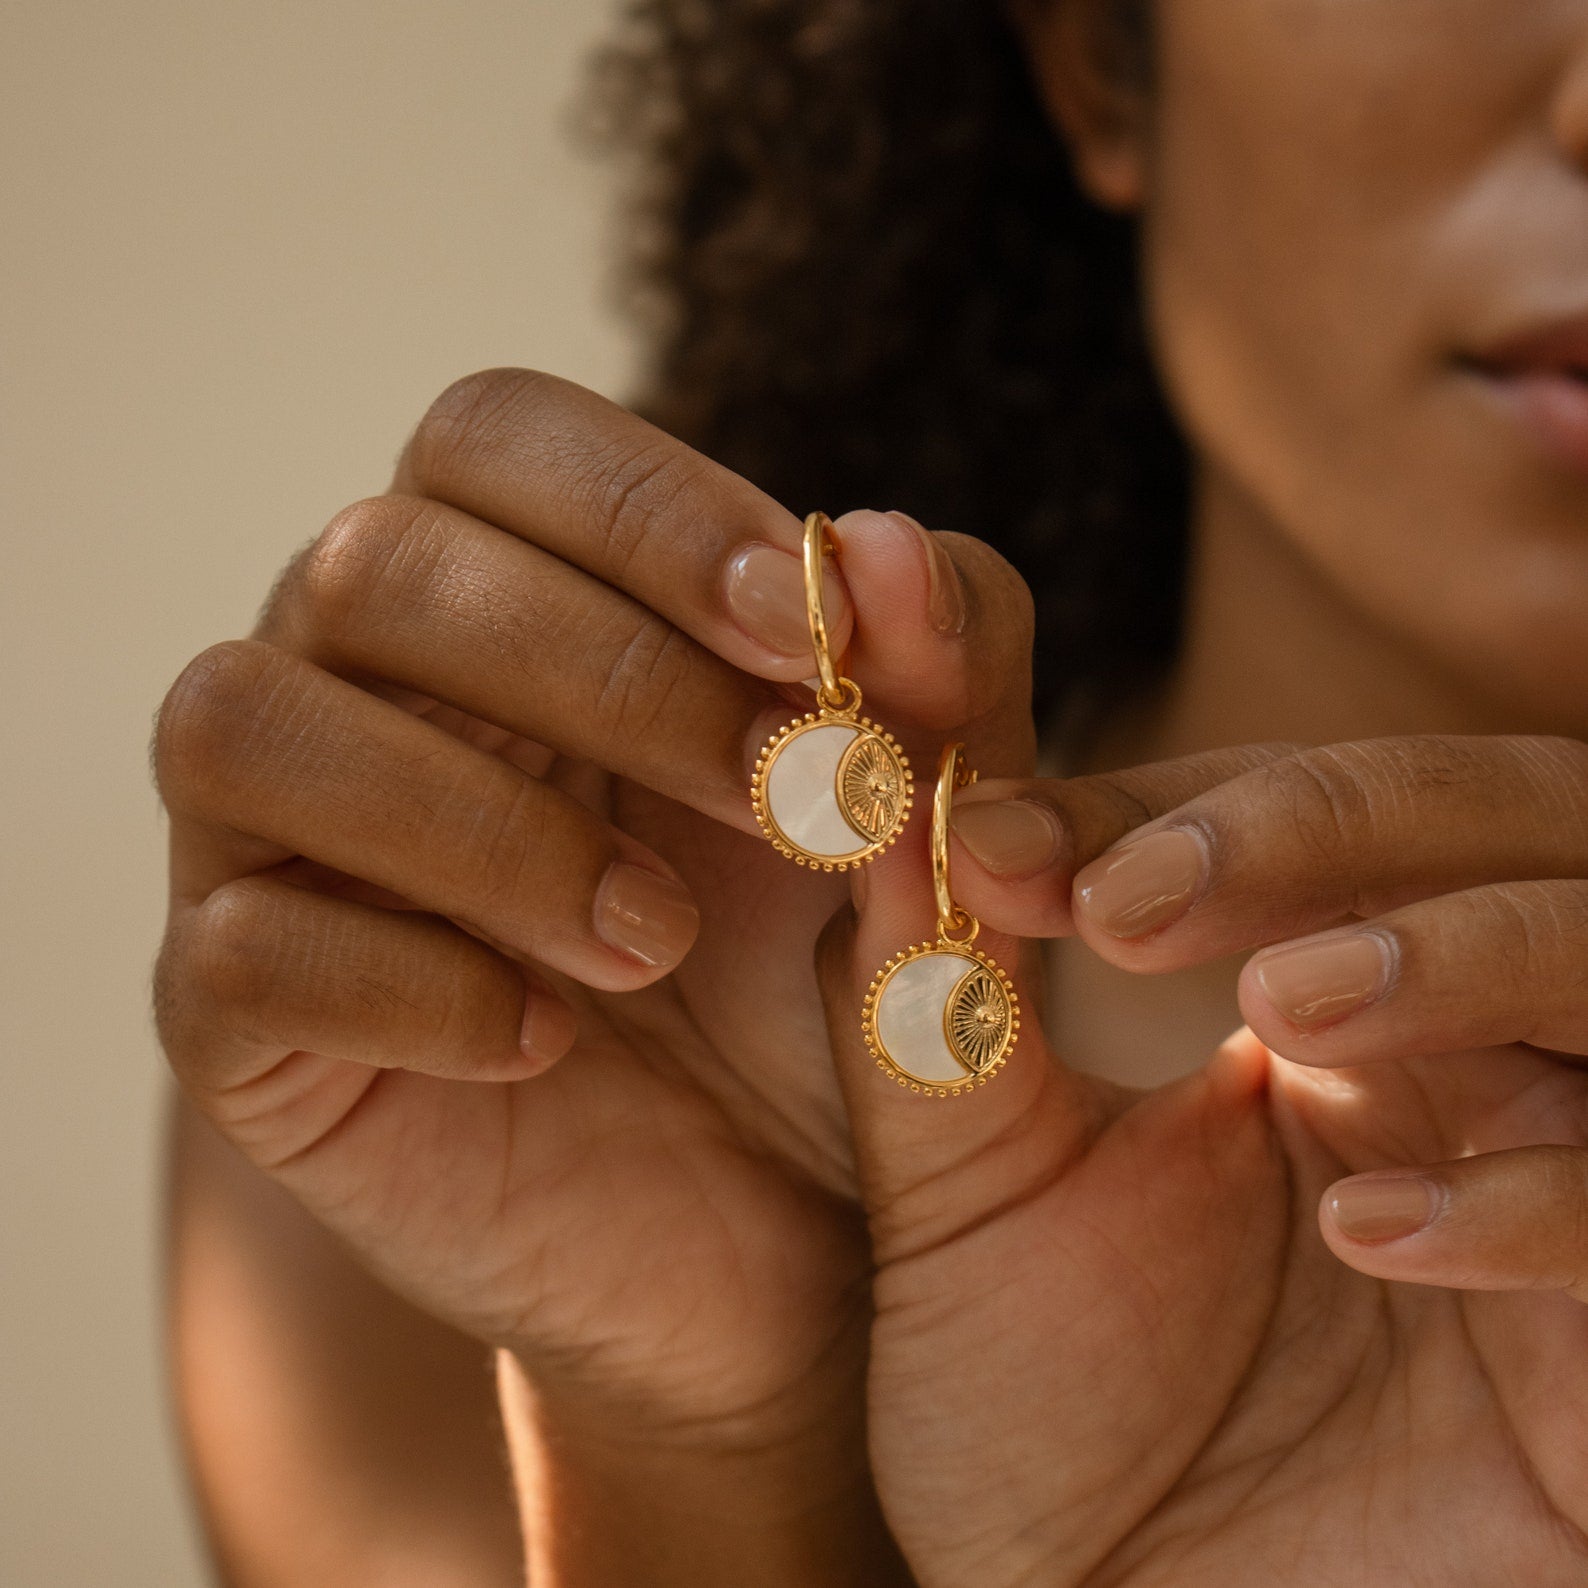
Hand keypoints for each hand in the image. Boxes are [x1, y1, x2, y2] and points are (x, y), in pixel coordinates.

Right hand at [154, 369, 1033, 1578]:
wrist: (761, 1216)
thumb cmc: (819, 974)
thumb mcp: (912, 824)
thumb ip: (930, 676)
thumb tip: (886, 542)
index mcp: (507, 585)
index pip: (500, 435)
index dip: (648, 508)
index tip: (808, 630)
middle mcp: (355, 677)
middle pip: (380, 561)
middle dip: (605, 673)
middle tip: (785, 800)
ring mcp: (264, 837)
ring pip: (249, 722)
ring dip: (485, 825)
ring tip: (658, 941)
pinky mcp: (228, 1007)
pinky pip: (237, 944)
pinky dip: (406, 984)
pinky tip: (541, 1041)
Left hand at [820, 734, 1587, 1585]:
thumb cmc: (1049, 1424)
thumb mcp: (965, 1202)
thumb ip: (932, 1013)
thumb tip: (887, 815)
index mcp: (1334, 1002)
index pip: (1295, 817)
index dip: (1167, 805)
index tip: (993, 842)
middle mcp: (1480, 1060)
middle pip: (1503, 818)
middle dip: (1336, 824)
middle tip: (1140, 894)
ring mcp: (1576, 1177)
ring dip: (1464, 950)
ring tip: (1289, 1001)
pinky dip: (1539, 1195)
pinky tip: (1368, 1230)